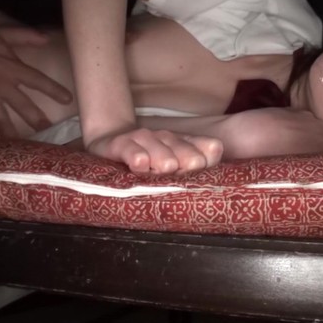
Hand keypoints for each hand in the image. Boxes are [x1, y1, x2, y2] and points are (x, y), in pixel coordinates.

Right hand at [0, 24, 71, 137]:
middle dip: (38, 121)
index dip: (54, 90)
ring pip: (3, 121)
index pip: (38, 81)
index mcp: (12, 69)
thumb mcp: (3, 33)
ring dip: (14, 136)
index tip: (68, 100)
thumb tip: (47, 37)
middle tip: (50, 134)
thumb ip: (25, 37)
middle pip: (24, 107)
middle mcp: (2, 87)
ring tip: (24, 150)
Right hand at [87, 128, 223, 174]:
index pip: (212, 149)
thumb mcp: (173, 163)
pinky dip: (140, 163)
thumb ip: (196, 166)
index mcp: (185, 142)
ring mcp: (146, 138)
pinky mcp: (123, 143)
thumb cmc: (148, 157)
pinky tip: (139, 168)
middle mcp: (169, 138)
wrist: (111, 138)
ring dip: (163, 174)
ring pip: (167, 160)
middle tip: (174, 184)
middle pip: (192, 161)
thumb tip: (211, 178)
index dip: (208, 168)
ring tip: (154, 179)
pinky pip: (136, 154)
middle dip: (187, 176)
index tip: (197, 179)